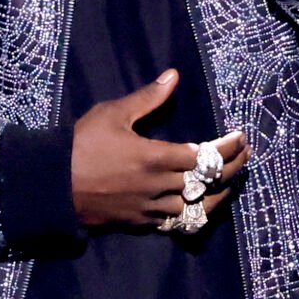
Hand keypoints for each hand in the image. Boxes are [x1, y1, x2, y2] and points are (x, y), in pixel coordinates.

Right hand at [71, 70, 247, 229]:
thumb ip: (148, 98)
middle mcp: (159, 185)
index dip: (228, 148)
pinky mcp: (139, 223)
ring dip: (215, 195)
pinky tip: (197, 205)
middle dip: (231, 169)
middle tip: (246, 158)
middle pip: (206, 182)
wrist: (52, 185)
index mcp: (156, 157)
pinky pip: (173, 222)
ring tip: (229, 186)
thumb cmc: (81, 145)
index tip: (242, 139)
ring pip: (194, 207)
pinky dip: (190, 213)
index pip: (205, 156)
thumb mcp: (113, 114)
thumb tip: (174, 76)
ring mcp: (150, 208)